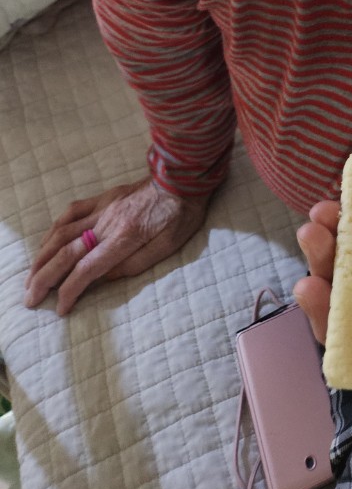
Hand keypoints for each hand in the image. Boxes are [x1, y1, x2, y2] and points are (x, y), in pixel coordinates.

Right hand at [24, 177, 210, 315]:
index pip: (87, 269)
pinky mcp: (103, 198)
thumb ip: (133, 265)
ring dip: (42, 256)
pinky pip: (72, 211)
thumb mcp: (166, 248)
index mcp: (125, 238)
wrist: (184, 179)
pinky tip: (46, 242)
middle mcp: (108, 223)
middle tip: (30, 298)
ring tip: (31, 276)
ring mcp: (103, 208)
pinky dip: (54, 229)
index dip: (69, 291)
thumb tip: (104, 278)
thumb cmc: (181, 216)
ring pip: (61, 232)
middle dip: (43, 278)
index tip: (60, 309)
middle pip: (65, 252)